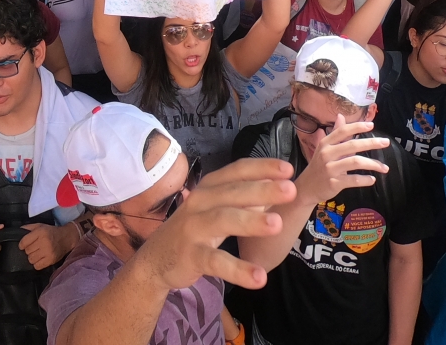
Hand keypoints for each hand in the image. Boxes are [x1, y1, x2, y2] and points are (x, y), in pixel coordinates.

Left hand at [19, 223, 76, 269]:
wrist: (67, 238)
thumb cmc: (51, 232)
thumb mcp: (40, 226)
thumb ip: (28, 227)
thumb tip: (18, 231)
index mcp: (40, 232)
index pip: (24, 242)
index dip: (22, 244)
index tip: (24, 245)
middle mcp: (44, 242)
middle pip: (27, 251)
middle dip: (29, 250)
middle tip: (34, 248)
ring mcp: (48, 252)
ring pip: (31, 259)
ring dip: (32, 257)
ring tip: (37, 253)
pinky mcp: (51, 260)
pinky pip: (37, 266)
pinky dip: (37, 264)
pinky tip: (41, 258)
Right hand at [134, 158, 294, 291]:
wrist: (155, 259)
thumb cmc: (194, 229)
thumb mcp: (217, 209)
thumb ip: (244, 199)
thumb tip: (276, 187)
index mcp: (209, 187)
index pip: (237, 171)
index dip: (262, 167)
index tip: (289, 169)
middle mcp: (200, 201)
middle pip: (233, 192)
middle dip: (262, 189)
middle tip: (290, 189)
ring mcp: (193, 228)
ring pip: (223, 220)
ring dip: (250, 221)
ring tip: (277, 224)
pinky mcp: (191, 255)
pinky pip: (216, 261)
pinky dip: (237, 269)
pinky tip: (259, 277)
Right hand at [294, 116, 390, 203]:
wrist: (306, 188)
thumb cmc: (319, 166)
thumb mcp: (324, 148)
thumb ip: (336, 133)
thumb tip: (341, 115)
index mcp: (325, 143)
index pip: (342, 131)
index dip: (357, 127)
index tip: (371, 125)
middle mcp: (327, 154)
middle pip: (352, 145)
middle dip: (371, 143)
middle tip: (386, 142)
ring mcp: (330, 169)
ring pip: (355, 162)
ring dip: (373, 164)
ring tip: (384, 167)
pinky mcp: (334, 183)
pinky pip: (354, 180)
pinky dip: (365, 179)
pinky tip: (373, 179)